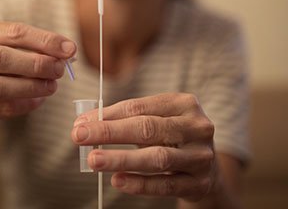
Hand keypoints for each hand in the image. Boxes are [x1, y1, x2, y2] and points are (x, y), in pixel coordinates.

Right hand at [0, 22, 76, 126]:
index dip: (44, 40)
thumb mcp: (8, 49)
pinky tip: (38, 100)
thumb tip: (67, 51)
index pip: (13, 31)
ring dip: (31, 87)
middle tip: (59, 69)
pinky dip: (24, 104)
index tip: (70, 49)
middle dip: (37, 64)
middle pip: (1, 57)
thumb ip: (33, 47)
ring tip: (52, 86)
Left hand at [71, 93, 216, 201]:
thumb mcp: (157, 121)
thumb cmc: (172, 138)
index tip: (81, 123)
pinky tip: (117, 180)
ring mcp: (201, 156)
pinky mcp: (199, 183)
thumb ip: (125, 120)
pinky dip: (139, 183)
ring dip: (121, 159)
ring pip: (157, 157)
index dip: (108, 115)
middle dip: (110, 132)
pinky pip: (165, 184)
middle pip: (148, 128)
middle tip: (79, 137)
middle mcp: (197, 127)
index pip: (140, 107)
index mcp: (184, 104)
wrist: (207, 168)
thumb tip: (84, 123)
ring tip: (94, 160)